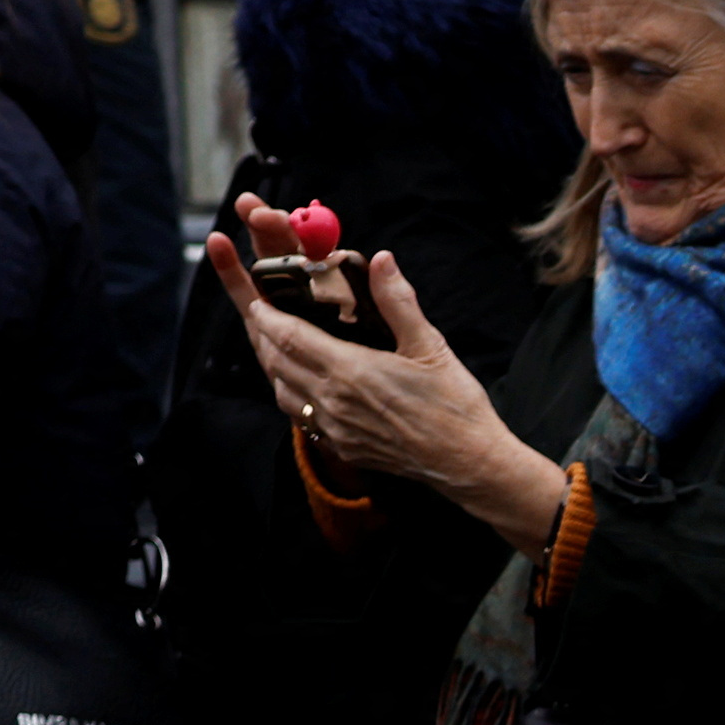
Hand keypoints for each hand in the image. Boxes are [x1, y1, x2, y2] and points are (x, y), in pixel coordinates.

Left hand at [210, 216, 564, 544]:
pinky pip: (301, 417)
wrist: (467, 464)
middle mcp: (332, 402)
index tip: (257, 298)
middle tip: (261, 314)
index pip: (289, 336)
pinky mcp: (343, 447)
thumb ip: (398, 301)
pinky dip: (293, 394)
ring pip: (283, 392)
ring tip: (278, 346)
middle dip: (264, 335)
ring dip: (275, 366)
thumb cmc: (454, 406)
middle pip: (277, 362)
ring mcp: (335, 428)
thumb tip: (381, 260)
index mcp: (350, 371)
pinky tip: (305, 384)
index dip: (267, 315)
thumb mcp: (429, 345)